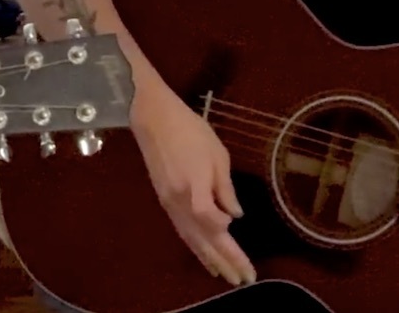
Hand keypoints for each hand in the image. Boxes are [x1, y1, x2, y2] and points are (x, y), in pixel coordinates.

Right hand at [131, 92, 255, 286]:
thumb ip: (225, 188)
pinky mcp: (165, 202)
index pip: (209, 219)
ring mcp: (170, 204)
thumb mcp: (216, 154)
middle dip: (225, 260)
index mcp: (193, 186)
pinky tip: (204, 256)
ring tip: (227, 278)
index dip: (222, 228)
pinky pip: (182, 231)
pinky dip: (195, 247)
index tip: (235, 227)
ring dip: (210, 260)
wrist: (153, 119)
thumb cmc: (190, 131)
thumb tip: (235, 215)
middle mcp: (179, 201)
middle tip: (245, 279)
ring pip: (192, 239)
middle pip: (203, 237)